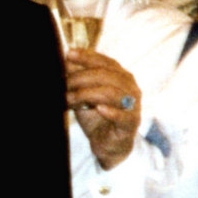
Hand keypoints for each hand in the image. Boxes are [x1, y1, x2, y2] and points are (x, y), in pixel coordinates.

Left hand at [64, 46, 143, 166]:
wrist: (107, 143)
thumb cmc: (97, 116)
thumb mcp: (84, 94)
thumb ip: (78, 77)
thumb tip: (67, 59)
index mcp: (121, 76)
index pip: (105, 62)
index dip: (87, 57)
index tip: (69, 54)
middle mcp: (130, 87)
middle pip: (106, 75)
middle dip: (82, 77)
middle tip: (65, 84)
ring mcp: (133, 105)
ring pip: (112, 94)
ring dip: (87, 94)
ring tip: (70, 99)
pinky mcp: (131, 123)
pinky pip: (123, 116)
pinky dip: (111, 111)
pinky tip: (99, 109)